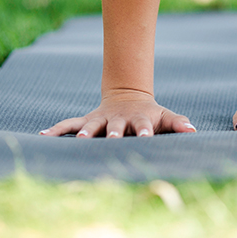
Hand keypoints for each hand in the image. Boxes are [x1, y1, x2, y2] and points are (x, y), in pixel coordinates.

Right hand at [39, 90, 195, 137]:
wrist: (129, 98)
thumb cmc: (151, 115)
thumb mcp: (166, 117)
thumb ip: (179, 123)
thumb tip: (194, 131)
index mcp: (139, 119)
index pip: (143, 125)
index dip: (145, 131)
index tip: (147, 137)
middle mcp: (118, 120)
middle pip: (116, 127)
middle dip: (115, 133)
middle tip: (113, 139)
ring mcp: (101, 120)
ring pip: (92, 125)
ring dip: (86, 132)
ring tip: (82, 138)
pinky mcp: (87, 121)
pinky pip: (69, 124)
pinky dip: (57, 129)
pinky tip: (42, 136)